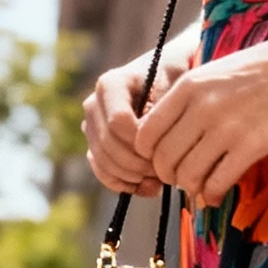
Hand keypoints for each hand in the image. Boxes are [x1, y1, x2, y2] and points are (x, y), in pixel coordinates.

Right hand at [83, 27, 198, 194]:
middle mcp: (94, 105)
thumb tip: (146, 141)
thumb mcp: (175, 86)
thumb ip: (160, 111)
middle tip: (166, 170)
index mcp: (110, 85)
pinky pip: (102, 173)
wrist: (167, 79)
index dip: (141, 142)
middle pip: (108, 145)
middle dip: (138, 163)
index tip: (166, 148)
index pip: (118, 122)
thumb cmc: (175, 80)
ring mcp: (92, 127)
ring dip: (132, 177)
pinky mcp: (96, 146)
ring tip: (161, 179)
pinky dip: (125, 185)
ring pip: (103, 162)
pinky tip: (150, 187)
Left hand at [131, 27, 267, 209]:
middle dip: (169, 176)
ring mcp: (225, 128)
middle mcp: (200, 107)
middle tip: (182, 178)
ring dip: (191, 187)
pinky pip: (217, 182)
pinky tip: (217, 194)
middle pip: (163, 159)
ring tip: (201, 187)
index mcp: (188, 86)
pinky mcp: (250, 146)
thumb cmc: (267, 67)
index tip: (165, 159)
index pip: (146, 134)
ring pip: (187, 175)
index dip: (150, 155)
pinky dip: (213, 194)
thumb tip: (173, 134)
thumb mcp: (217, 73)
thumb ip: (192, 99)